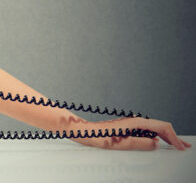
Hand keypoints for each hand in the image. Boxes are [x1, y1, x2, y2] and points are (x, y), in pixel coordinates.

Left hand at [66, 116, 190, 150]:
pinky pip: (146, 131)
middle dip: (173, 136)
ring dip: (165, 136)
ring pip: (154, 128)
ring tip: (175, 144)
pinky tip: (158, 141)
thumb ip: (139, 144)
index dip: (173, 137)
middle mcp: (134, 121)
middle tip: (183, 146)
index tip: (181, 146)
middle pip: (160, 127)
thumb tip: (154, 144)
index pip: (161, 127)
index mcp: (135, 123)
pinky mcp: (127, 127)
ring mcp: (131, 123)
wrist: (83, 130)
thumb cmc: (98, 136)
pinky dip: (155, 136)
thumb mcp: (120, 143)